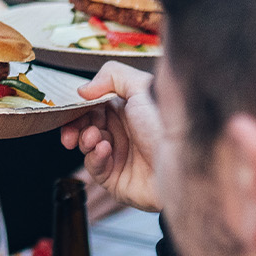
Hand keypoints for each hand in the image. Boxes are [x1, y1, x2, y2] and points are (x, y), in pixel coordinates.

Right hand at [58, 61, 161, 212]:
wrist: (185, 164)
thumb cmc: (167, 125)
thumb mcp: (142, 88)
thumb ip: (112, 76)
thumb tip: (83, 89)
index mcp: (128, 110)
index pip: (93, 106)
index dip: (80, 107)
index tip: (71, 108)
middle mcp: (123, 132)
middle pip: (86, 125)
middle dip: (76, 125)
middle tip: (74, 129)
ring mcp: (119, 156)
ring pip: (87, 146)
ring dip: (86, 139)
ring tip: (96, 138)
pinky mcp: (116, 179)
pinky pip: (95, 167)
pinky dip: (95, 156)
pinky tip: (105, 150)